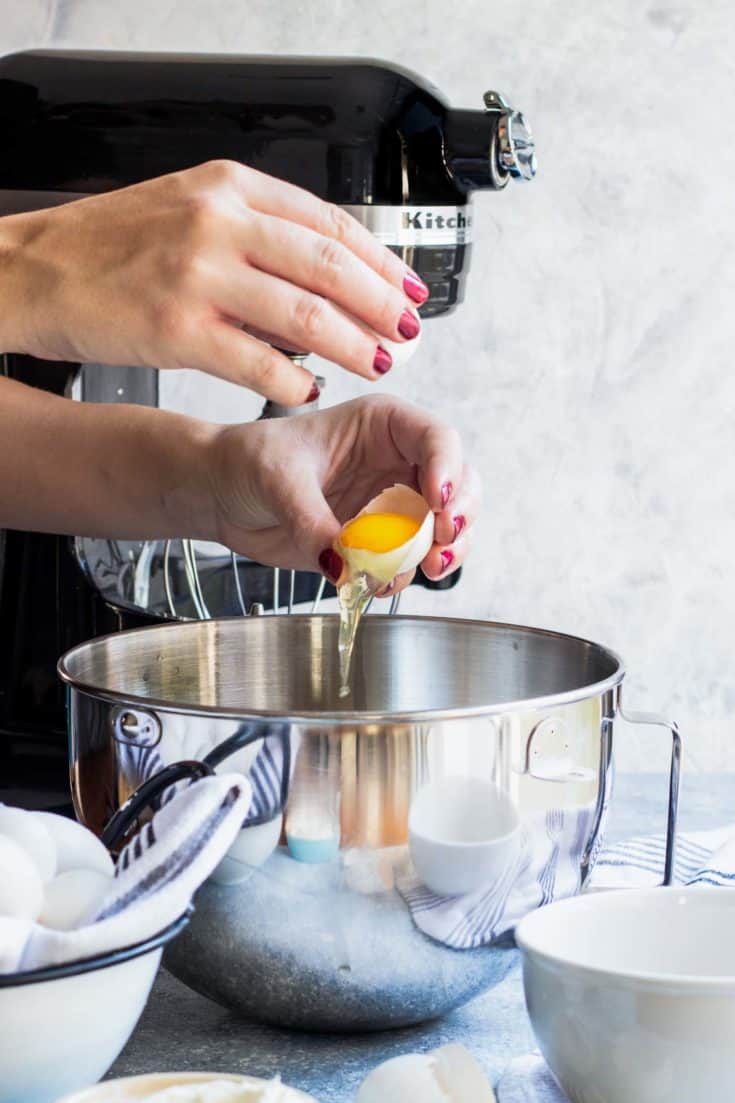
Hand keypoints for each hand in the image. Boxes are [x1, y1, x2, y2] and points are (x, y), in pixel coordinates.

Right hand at [0, 161, 424, 404]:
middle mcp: (218, 222)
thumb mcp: (188, 206)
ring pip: (305, 316)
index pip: (328, 222)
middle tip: (407, 331)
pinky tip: (309, 389)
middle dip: (381, 304)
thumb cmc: (108, 245)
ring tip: (377, 361)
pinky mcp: (177, 329)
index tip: (409, 287)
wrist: (35, 271)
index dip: (380, 260)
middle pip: (329, 266)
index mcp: (228, 186)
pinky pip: (259, 365)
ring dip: (353, 346)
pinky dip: (294, 382)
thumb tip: (325, 271)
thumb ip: (256, 229)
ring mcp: (198, 276)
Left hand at [210, 395, 479, 591]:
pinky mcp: (377, 542)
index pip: (437, 438)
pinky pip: (411, 559)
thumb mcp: (278, 478)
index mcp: (381, 425)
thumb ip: (312, 519)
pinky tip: (386, 582)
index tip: (438, 502)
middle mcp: (397, 462)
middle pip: (458, 484)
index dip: (448, 469)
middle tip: (442, 541)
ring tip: (428, 568)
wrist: (221, 494)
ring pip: (446, 526)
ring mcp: (391, 504)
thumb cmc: (249, 460)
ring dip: (446, 550)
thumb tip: (345, 563)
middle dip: (459, 515)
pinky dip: (409, 574)